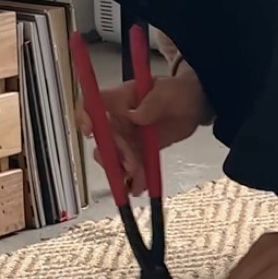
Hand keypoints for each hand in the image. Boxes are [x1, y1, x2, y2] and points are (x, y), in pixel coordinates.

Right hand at [77, 70, 208, 196]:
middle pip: (103, 139)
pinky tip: (140, 186)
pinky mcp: (138, 151)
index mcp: (121, 99)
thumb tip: (135, 116)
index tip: (89, 132)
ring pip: (113, 157)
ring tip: (139, 179)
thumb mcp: (169, 92)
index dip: (84, 116)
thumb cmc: (179, 92)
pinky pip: (130, 168)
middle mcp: (119, 119)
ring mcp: (127, 137)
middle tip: (133, 166)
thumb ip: (153, 103)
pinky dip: (134, 179)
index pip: (92, 104)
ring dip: (122, 171)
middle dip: (115, 156)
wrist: (194, 107)